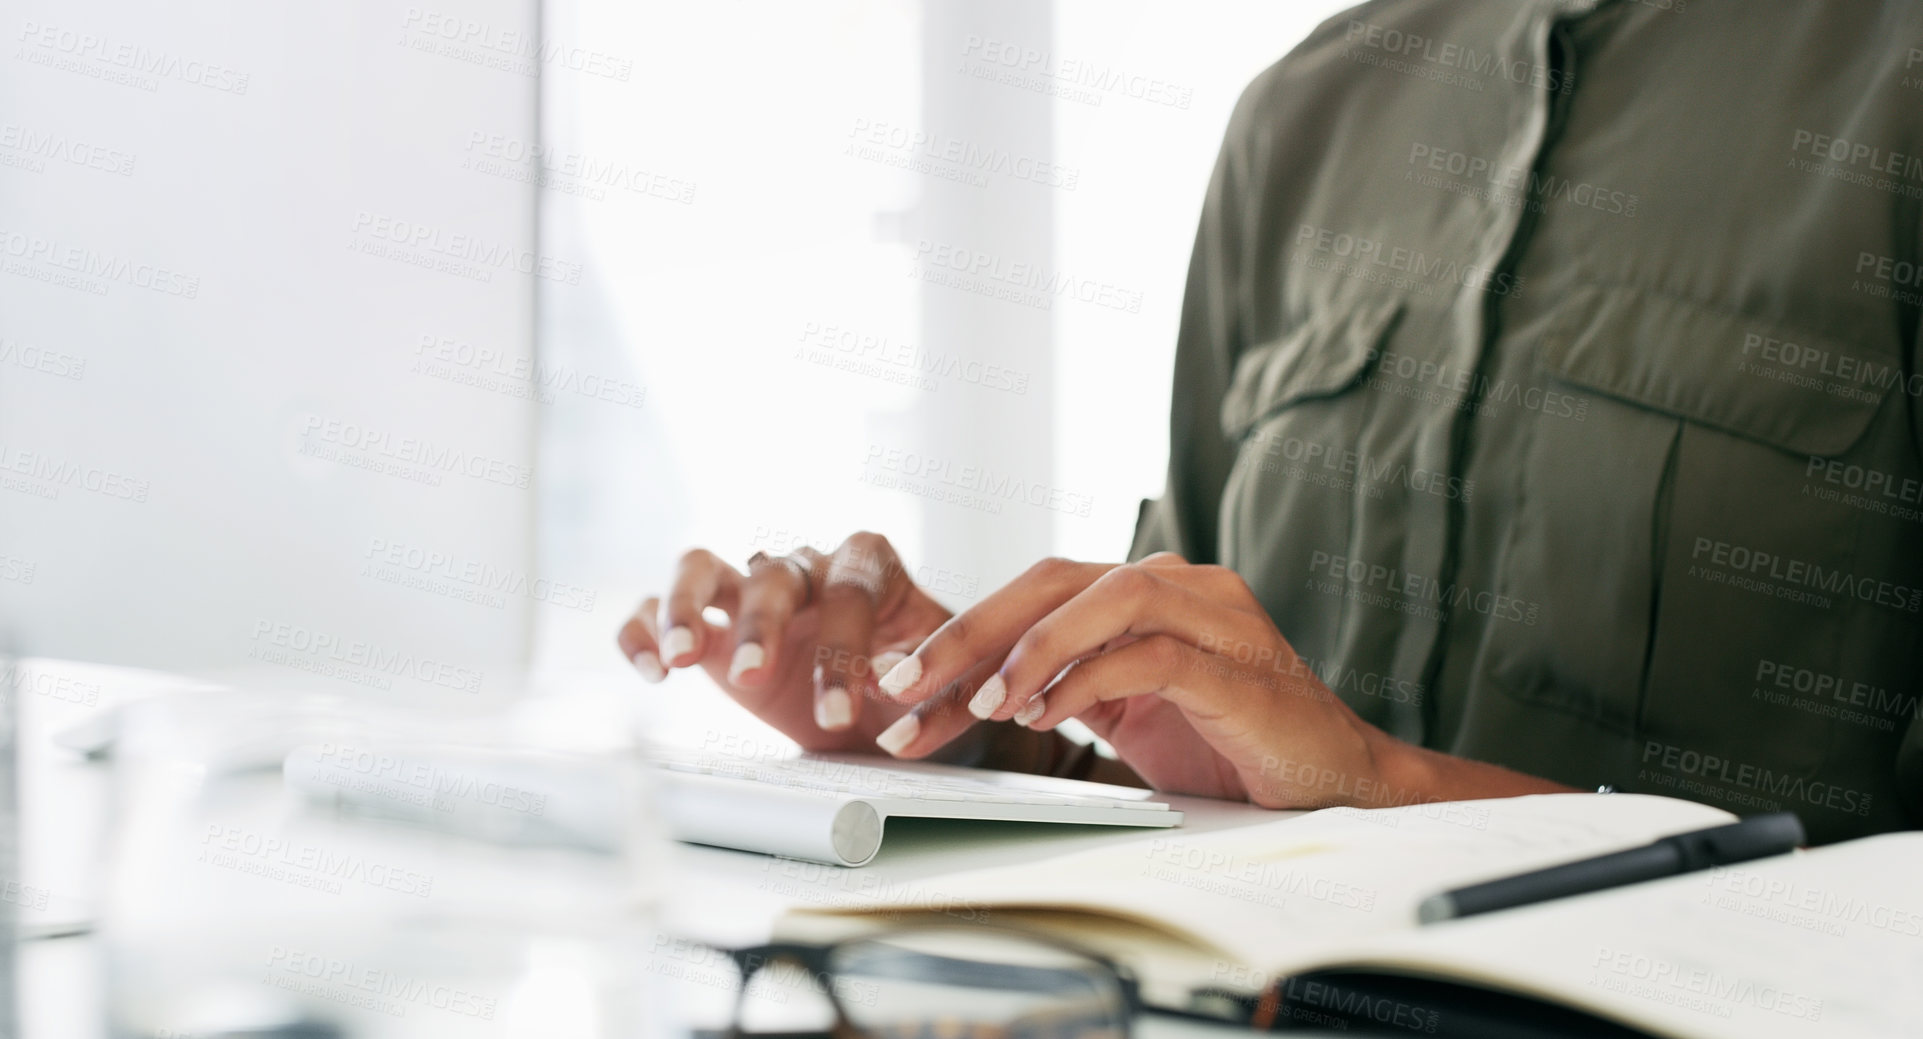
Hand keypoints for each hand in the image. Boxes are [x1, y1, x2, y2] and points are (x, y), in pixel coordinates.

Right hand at [617, 532, 980, 754]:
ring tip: (680, 657)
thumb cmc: (918, 679)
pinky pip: (656, 607)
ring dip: (685, 608)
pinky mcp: (709, 625)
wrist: (889, 706)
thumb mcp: (940, 677)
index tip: (836, 711)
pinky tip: (652, 670)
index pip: (849, 592)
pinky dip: (643, 628)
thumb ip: (921, 672)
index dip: (841, 650)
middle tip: (755, 677)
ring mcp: (748, 590)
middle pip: (770, 573)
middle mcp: (803, 564)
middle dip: (762, 627)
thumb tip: (884, 674)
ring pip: (698, 567)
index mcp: (867, 563)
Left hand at [872, 553, 1400, 807]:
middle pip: (1054, 580)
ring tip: (979, 703)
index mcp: (1143, 595)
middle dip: (968, 634)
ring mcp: (1217, 620)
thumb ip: (1065, 690)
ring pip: (1107, 596)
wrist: (1337, 785)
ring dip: (1031, 648)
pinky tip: (1047, 716)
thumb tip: (966, 697)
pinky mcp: (1243, 669)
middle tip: (905, 688)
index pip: (1034, 592)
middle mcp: (1179, 588)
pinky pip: (1155, 655)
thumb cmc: (1232, 748)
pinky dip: (1091, 681)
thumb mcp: (1128, 716)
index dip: (959, 632)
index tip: (898, 686)